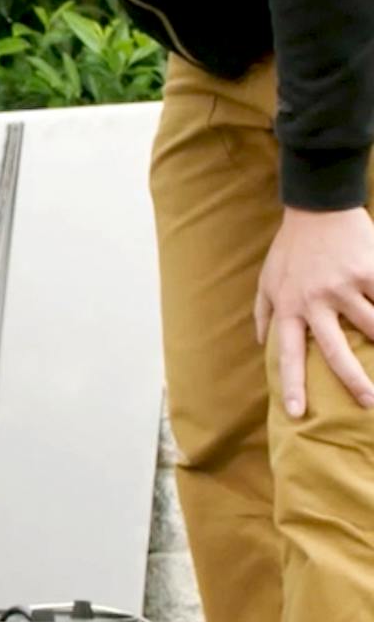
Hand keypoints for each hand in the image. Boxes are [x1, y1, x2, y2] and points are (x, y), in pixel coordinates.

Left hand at [253, 205, 373, 417]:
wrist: (317, 208)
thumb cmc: (292, 248)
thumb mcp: (267, 280)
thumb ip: (263, 313)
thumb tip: (259, 343)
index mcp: (289, 307)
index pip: (287, 354)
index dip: (292, 385)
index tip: (296, 414)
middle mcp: (315, 302)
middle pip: (335, 352)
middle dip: (354, 382)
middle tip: (368, 406)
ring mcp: (344, 288)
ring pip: (373, 328)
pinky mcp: (369, 273)